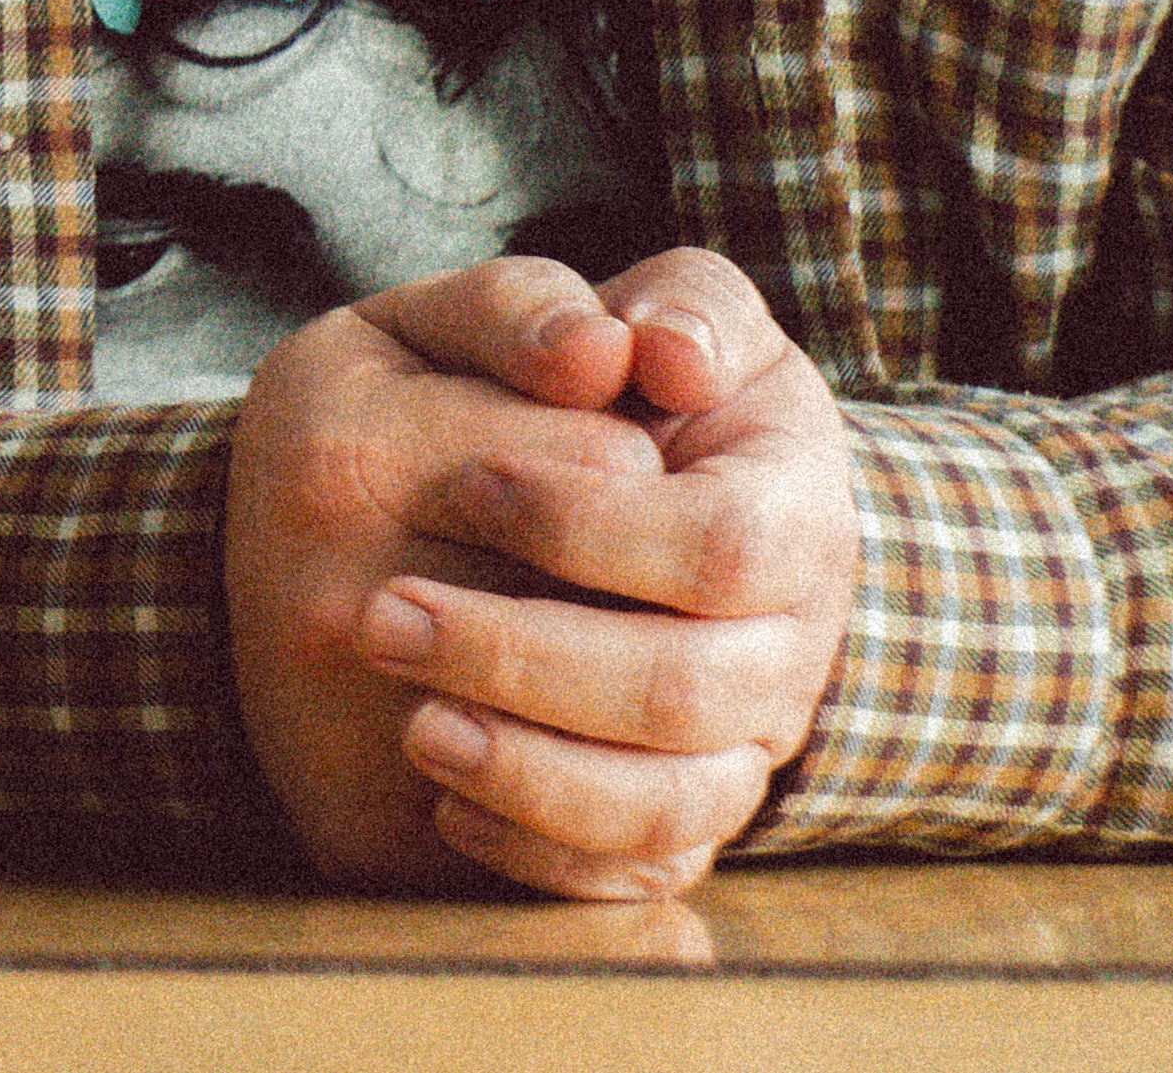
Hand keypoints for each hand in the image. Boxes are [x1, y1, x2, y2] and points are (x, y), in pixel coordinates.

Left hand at [225, 248, 854, 902]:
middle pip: (687, 691)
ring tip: (413, 727)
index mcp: (795, 510)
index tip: (465, 483)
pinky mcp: (689, 815)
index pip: (720, 544)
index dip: (589, 524)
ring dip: (532, 774)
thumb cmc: (653, 396)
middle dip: (523, 657)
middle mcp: (791, 642)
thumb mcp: (670, 314)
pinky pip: (636, 872)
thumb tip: (642, 346)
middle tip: (378, 616)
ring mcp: (747, 741)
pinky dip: (542, 852)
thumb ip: (672, 301)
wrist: (672, 500)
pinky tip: (444, 803)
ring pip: (670, 804)